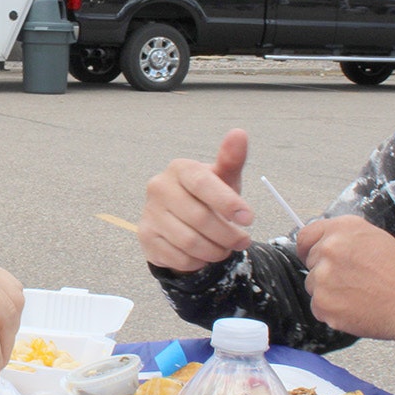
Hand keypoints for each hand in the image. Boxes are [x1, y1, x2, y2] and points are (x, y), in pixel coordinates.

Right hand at [139, 128, 255, 271]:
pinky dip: (198, 261)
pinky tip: (205, 255)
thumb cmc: (207, 196)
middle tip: (243, 241)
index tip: (249, 219)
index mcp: (179, 168)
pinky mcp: (146, 236)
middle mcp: (158, 187)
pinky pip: (178, 257)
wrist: (179, 219)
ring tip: (226, 248)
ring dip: (215, 250)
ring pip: (189, 241)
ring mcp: (149, 213)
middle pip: (199, 218)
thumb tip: (239, 133)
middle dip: (228, 234)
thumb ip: (231, 159)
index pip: (203, 184)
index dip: (228, 203)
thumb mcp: (223, 178)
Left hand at [295, 215, 394, 350]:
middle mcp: (328, 249)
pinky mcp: (323, 304)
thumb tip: (325, 245)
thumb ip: (346, 239)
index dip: (309, 249)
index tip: (313, 258)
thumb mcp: (377, 239)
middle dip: (327, 273)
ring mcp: (323, 277)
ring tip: (360, 295)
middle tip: (354, 282)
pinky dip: (333, 312)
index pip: (306, 236)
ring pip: (314, 286)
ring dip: (330, 293)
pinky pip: (319, 308)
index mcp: (342, 229)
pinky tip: (357, 309)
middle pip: (311, 263)